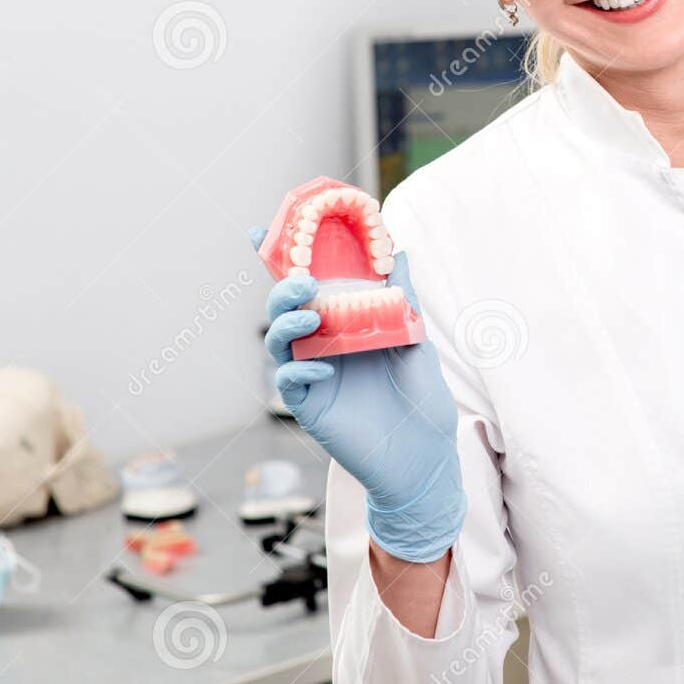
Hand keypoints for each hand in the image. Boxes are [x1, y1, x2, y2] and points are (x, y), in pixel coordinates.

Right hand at [252, 228, 464, 562]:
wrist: (425, 454)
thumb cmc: (422, 398)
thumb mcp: (416, 339)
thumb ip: (402, 298)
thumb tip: (398, 249)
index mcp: (346, 323)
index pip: (310, 285)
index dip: (283, 259)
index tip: (258, 229)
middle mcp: (324, 344)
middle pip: (286, 308)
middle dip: (284, 289)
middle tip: (303, 280)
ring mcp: (313, 374)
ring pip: (279, 340)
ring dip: (287, 322)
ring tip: (311, 315)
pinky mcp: (310, 406)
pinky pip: (291, 383)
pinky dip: (301, 371)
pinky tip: (324, 369)